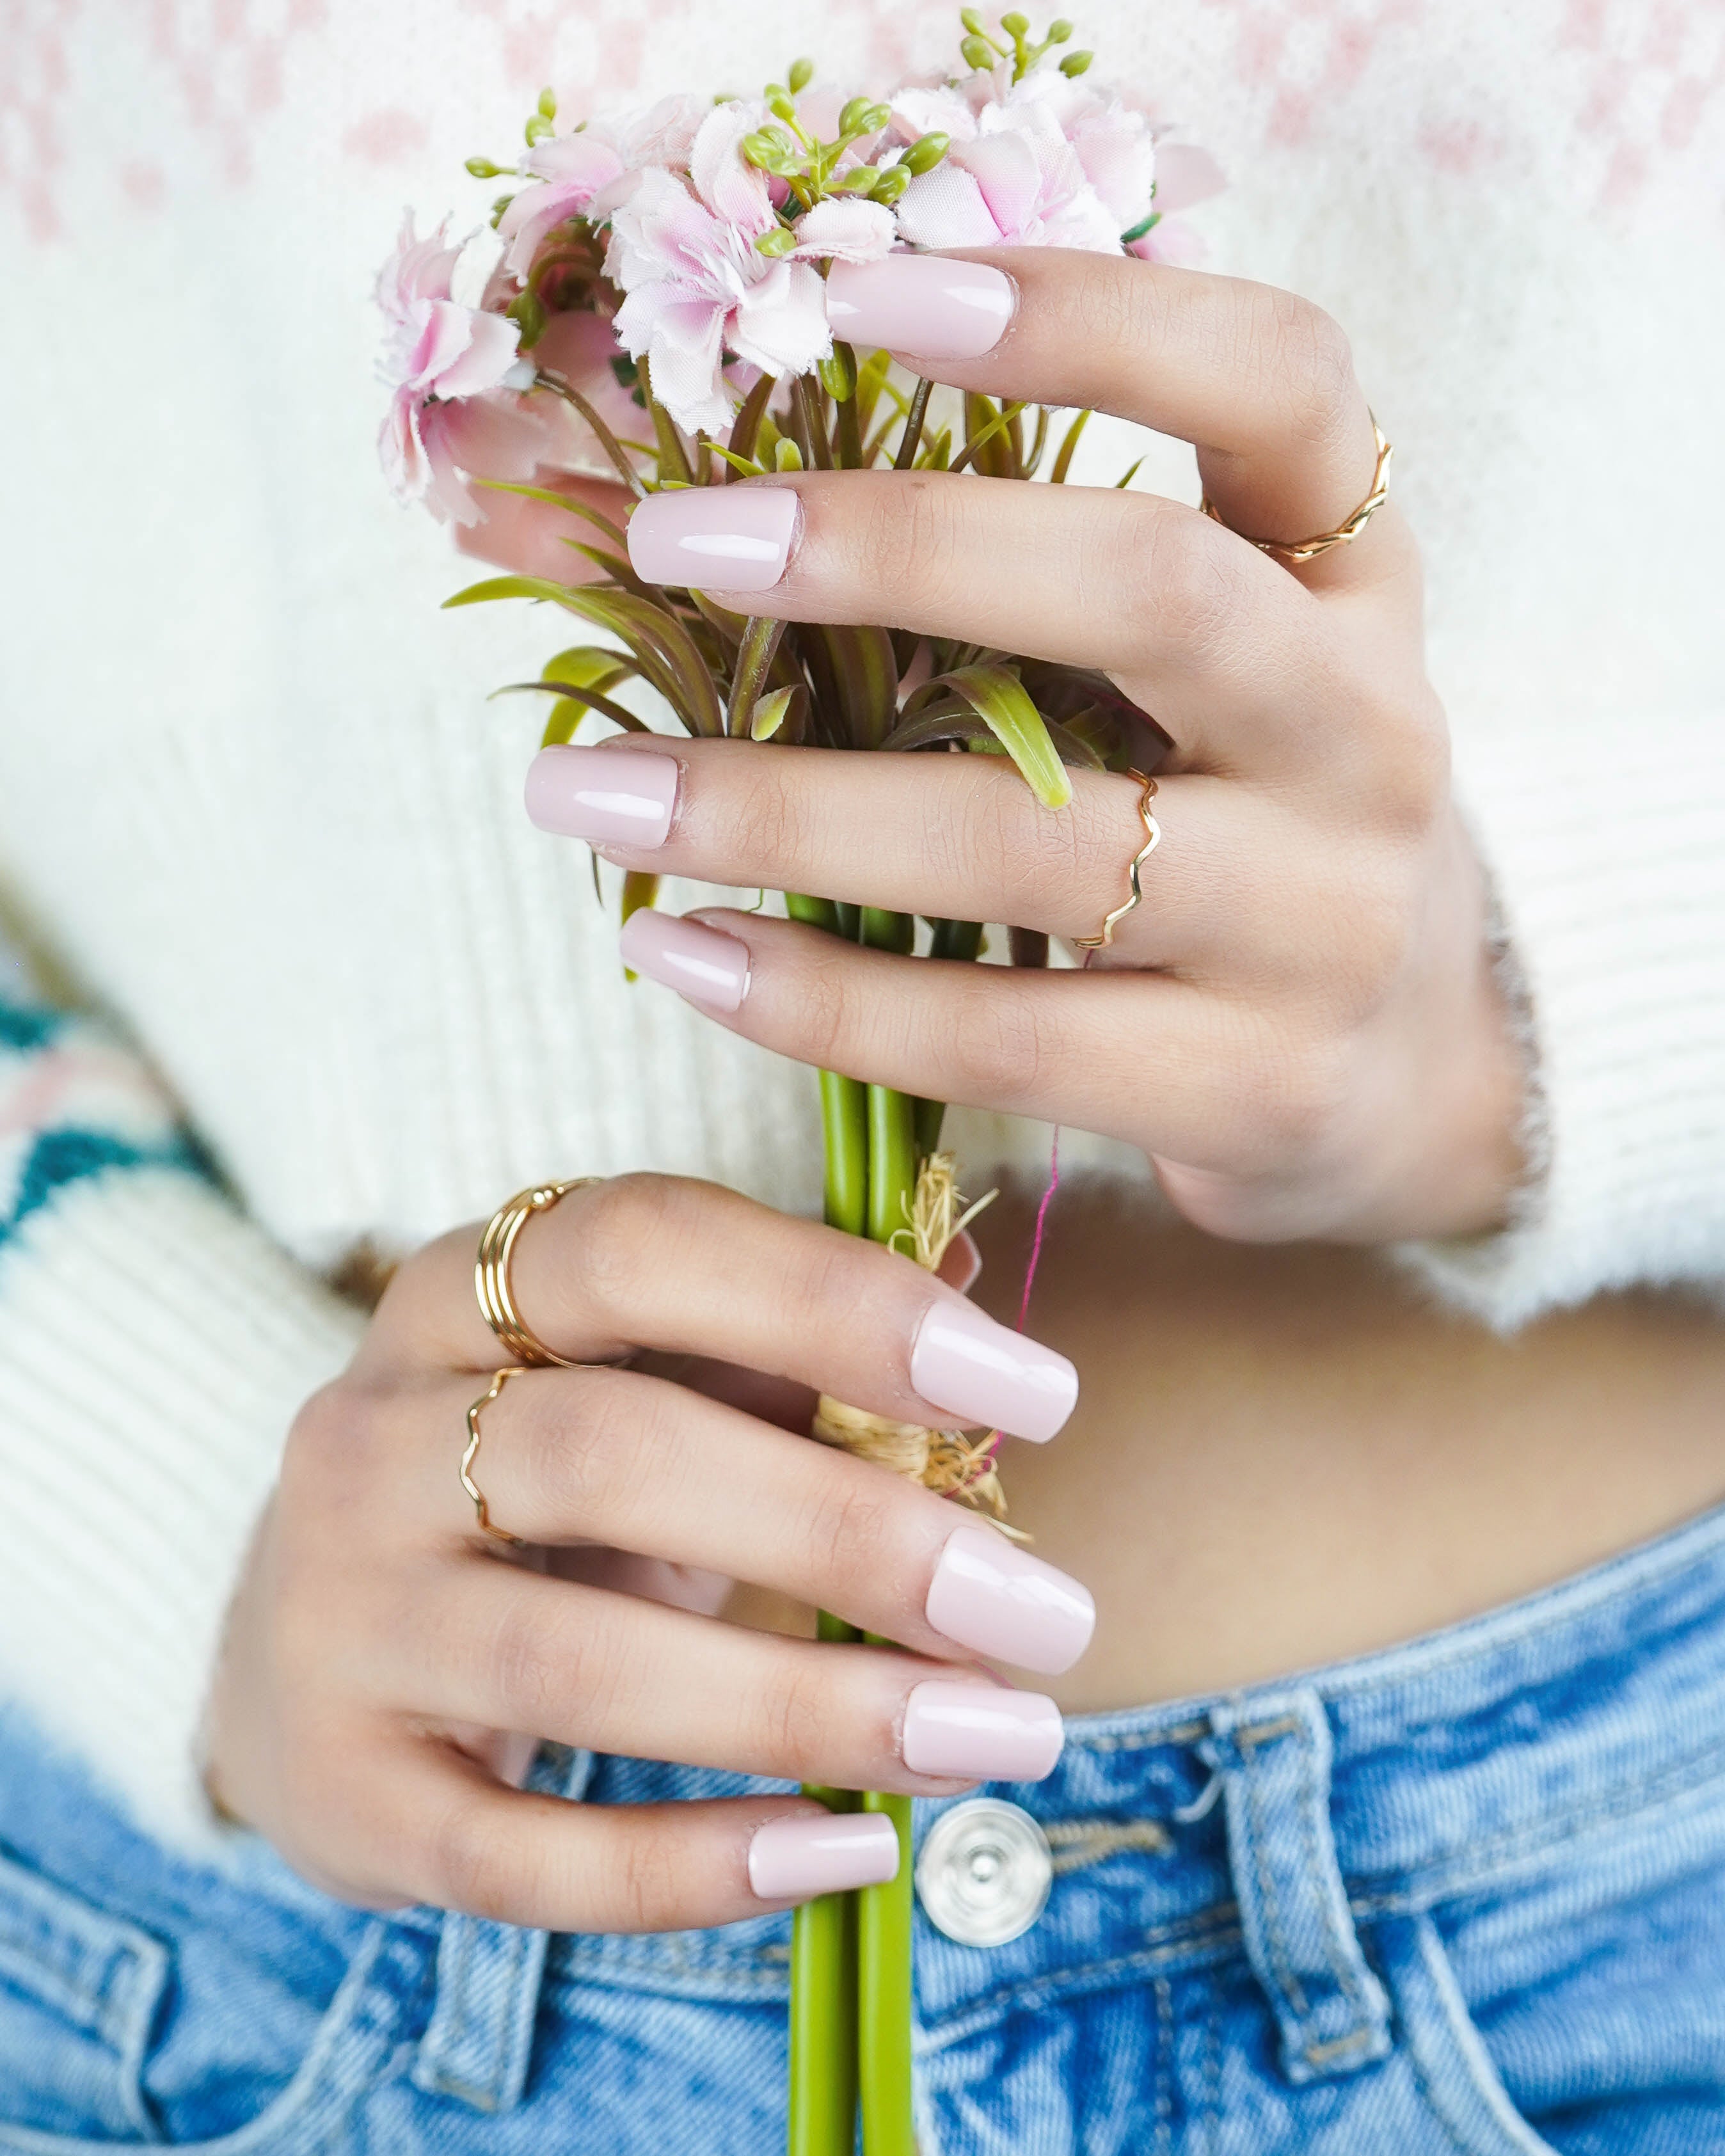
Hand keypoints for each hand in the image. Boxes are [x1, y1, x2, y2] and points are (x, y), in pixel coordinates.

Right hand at [205, 1174, 1089, 1929]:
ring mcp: (336, 1619)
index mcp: (458, 1290)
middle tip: (1049, 1613)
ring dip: (811, 1711)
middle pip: (615, 1456)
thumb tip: (974, 1274)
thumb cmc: (537, 1490)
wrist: (309, 1645)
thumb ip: (790, 1336)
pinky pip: (519, 1855)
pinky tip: (851, 1853)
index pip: (642, 1245)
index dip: (840, 1307)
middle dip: (853, 1536)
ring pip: (576, 1667)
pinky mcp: (340, 1794)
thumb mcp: (642, 1382)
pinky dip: (696, 1868)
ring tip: (997, 1736)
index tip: (1037, 1396)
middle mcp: (369, 1436)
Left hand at [499, 249, 1522, 1244]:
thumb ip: (1007, 575)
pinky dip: (825, 995)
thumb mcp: (1191, 668)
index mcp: (1353, 580)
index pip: (1279, 384)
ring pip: (1043, 848)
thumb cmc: (1240, 822)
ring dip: (790, 813)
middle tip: (677, 541)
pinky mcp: (1257, 1088)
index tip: (870, 287)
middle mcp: (1369, 732)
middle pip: (1151, 593)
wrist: (1409, 1067)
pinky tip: (683, 952)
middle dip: (898, 548)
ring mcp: (1327, 922)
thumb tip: (638, 498)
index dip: (1091, 314)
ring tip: (592, 791)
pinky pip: (1006, 1035)